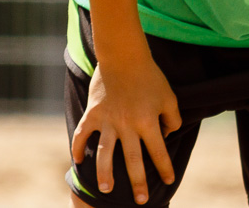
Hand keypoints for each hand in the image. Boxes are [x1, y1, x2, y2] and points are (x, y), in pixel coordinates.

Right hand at [71, 58, 182, 205]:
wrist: (124, 55)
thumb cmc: (150, 76)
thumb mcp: (169, 96)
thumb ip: (172, 118)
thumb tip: (166, 136)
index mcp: (148, 122)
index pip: (159, 152)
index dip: (164, 168)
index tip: (168, 180)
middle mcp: (128, 125)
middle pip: (133, 160)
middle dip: (138, 183)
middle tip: (141, 200)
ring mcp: (108, 120)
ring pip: (105, 154)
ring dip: (105, 174)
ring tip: (105, 190)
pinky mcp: (93, 113)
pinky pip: (83, 134)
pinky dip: (78, 148)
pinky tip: (77, 162)